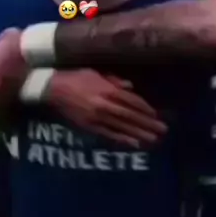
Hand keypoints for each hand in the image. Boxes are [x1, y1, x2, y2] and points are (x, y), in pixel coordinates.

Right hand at [45, 69, 167, 147]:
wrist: (53, 88)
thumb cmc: (75, 76)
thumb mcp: (95, 72)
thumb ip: (113, 80)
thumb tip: (130, 87)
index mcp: (107, 89)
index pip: (131, 101)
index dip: (145, 108)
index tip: (156, 114)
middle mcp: (105, 104)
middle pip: (131, 115)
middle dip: (147, 123)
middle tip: (162, 130)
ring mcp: (97, 117)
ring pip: (122, 127)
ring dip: (139, 133)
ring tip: (153, 139)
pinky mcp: (89, 127)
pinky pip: (108, 135)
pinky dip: (122, 139)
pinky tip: (133, 144)